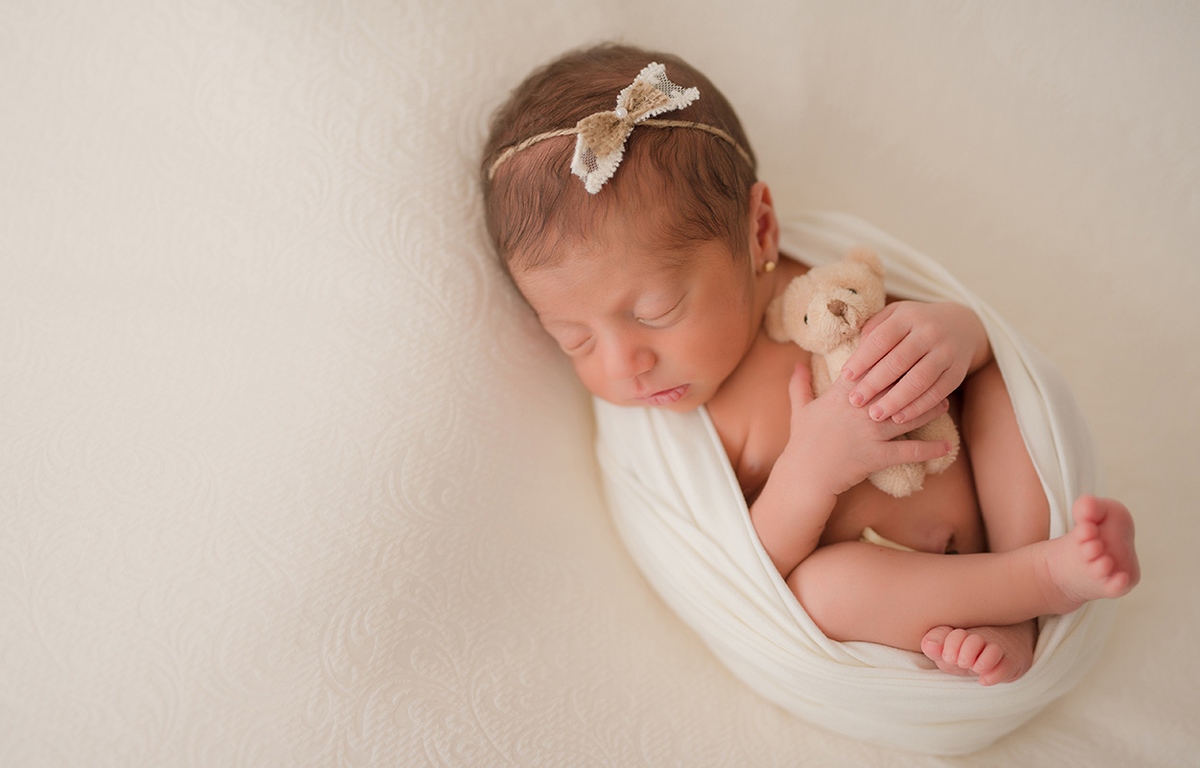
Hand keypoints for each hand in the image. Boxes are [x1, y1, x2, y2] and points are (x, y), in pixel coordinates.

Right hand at [780, 362, 952, 498]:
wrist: (805, 475)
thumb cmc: (802, 442)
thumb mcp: (800, 409)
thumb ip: (800, 384)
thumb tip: (797, 362)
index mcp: (841, 396)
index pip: (869, 369)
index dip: (888, 358)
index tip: (906, 348)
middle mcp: (859, 410)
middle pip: (894, 388)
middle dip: (915, 379)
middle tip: (934, 370)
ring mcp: (870, 433)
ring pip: (907, 416)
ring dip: (929, 409)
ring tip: (945, 402)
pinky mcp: (877, 455)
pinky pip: (909, 451)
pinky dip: (929, 450)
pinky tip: (946, 446)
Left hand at [840, 301, 988, 424]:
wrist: (962, 325)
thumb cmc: (914, 325)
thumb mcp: (894, 316)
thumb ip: (874, 329)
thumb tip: (854, 354)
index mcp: (908, 317)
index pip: (881, 339)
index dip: (862, 359)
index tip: (845, 376)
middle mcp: (929, 332)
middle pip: (898, 361)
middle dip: (874, 383)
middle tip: (855, 400)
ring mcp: (946, 352)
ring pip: (919, 380)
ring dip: (895, 400)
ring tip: (875, 414)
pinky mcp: (957, 372)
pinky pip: (937, 393)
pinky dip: (917, 407)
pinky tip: (899, 418)